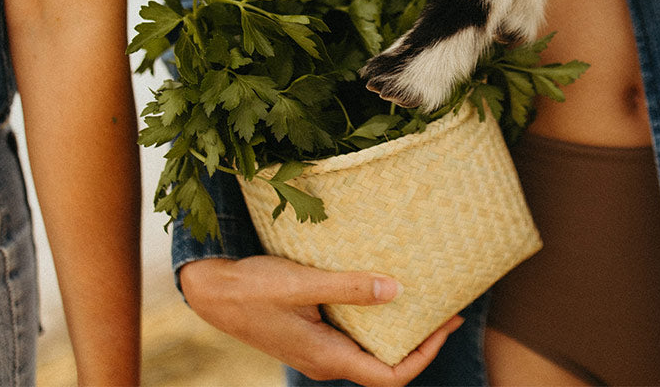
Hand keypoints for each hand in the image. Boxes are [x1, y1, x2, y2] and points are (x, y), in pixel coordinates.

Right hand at [179, 256, 462, 385]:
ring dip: (398, 328)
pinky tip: (382, 290)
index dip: (424, 354)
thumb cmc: (254, 287)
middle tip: (446, 307)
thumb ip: (349, 287)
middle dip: (420, 340)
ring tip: (422, 296)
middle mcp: (327, 360)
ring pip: (369, 350)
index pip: (390, 376)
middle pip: (385, 365)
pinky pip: (353, 335)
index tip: (447, 323)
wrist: (212, 292)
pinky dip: (375, 319)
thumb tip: (397, 291)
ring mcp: (319, 349)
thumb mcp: (303, 282)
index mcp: (328, 357)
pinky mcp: (312, 334)